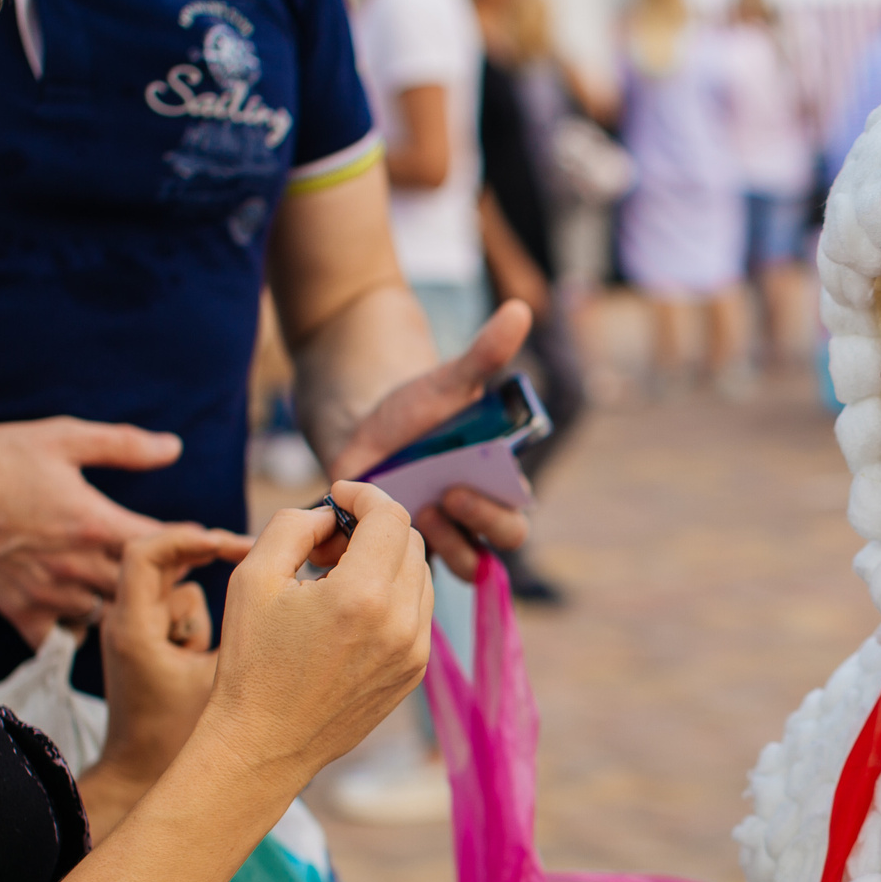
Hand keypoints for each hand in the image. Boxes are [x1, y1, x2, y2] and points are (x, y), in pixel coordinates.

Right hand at [0, 417, 179, 641]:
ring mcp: (47, 594)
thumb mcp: (62, 437)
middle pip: (148, 591)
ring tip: (142, 595)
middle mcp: (75, 566)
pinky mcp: (19, 612)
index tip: (212, 543)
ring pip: (112, 620)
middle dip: (171, 583)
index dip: (197, 545)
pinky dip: (81, 631)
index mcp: (93, 522)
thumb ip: (123, 445)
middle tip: (181, 572)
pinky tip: (87, 611)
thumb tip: (175, 447)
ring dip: (130, 610)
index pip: (168, 547)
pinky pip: (65, 640)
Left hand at [90, 526, 252, 786]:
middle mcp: (126, 622)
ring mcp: (133, 632)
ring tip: (222, 647)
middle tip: (254, 561)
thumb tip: (274, 593)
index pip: (145, 553)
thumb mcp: (216, 681)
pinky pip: (177, 611)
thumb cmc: (175, 737)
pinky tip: (214, 658)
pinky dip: (201, 622)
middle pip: (163, 560)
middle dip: (208, 556)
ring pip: (176, 589)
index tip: (235, 544)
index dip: (190, 537)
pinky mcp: (146, 644)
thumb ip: (239, 633)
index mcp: (134, 627)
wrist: (139, 773)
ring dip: (206, 606)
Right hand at [195, 481, 433, 790]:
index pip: (390, 515)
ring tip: (335, 576)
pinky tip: (349, 608)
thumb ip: (294, 524)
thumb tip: (329, 512)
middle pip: (410, 540)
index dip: (364, 494)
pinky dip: (392, 594)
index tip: (337, 495)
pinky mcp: (415, 671)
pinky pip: (418, 611)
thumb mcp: (253, 576)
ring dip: (385, 560)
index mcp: (363, 595)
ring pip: (420, 575)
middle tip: (327, 541)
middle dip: (372, 526)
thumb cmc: (251, 661)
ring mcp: (415, 651)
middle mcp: (401, 622)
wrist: (264, 744)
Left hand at [324, 301, 533, 580]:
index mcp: (493, 489)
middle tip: (440, 498)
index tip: (461, 486)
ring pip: (450, 564)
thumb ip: (485, 355)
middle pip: (490, 550)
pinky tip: (363, 526)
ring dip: (434, 546)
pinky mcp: (394, 550)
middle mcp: (470, 521)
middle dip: (471, 530)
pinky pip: (399, 572)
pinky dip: (383, 557)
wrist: (361, 423)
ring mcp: (434, 538)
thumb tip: (519, 309)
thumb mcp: (447, 383)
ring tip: (408, 508)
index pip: (513, 521)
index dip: (495, 514)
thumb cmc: (414, 407)